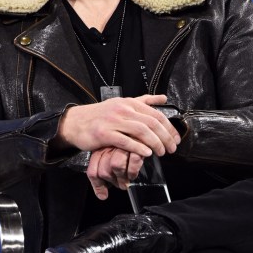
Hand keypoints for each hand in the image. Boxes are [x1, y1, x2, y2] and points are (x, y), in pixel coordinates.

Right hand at [57, 94, 180, 157]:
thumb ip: (143, 101)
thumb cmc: (100, 115)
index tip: (176, 139)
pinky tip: (147, 153)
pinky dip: (138, 148)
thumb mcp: (122, 104)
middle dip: (165, 137)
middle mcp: (123, 110)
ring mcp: (113, 121)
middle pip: (151, 123)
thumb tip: (163, 98)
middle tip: (172, 149)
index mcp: (130, 103)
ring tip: (161, 153)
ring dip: (155, 143)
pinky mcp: (104, 133)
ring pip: (141, 131)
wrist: (76, 122)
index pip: (156, 114)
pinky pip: (125, 141)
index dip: (169, 128)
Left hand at [87, 147, 143, 199]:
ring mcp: (123, 145)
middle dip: (113, 181)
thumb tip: (102, 195)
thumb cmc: (128, 147)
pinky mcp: (137, 145)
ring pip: (116, 166)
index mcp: (100, 150)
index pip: (93, 172)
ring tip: (128, 179)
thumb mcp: (112, 158)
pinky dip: (133, 172)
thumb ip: (104, 172)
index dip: (98, 185)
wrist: (143, 134)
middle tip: (120, 184)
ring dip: (123, 178)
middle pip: (104, 172)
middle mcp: (109, 147)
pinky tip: (134, 173)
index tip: (103, 193)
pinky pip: (132, 163)